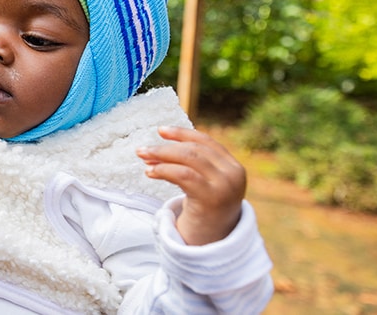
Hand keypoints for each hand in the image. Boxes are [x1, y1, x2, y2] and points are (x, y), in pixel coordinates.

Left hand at [137, 126, 246, 245]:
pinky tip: (150, 173)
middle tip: (142, 150)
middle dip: (166, 147)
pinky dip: (163, 170)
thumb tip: (161, 145)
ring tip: (143, 159)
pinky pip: (183, 175)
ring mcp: (225, 186)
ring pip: (188, 159)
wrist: (213, 244)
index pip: (206, 142)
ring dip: (161, 156)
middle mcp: (233, 174)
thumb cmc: (204, 211)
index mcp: (234, 166)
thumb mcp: (205, 183)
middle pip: (194, 150)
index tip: (160, 130)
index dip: (182, 134)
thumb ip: (194, 164)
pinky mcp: (211, 198)